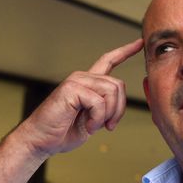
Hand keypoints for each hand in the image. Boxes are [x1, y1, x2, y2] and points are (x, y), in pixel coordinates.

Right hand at [14, 38, 143, 158]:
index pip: (109, 60)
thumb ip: (107, 107)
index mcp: (89, 83)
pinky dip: (97, 118)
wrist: (41, 140)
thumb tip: (119, 103)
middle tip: (108, 125)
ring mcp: (76, 81)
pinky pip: (99, 102)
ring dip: (107, 115)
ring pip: (111, 92)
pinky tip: (87, 125)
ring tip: (93, 125)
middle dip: (119, 109)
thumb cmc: (64, 131)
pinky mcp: (71, 88)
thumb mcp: (94, 119)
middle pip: (118, 85)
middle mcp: (83, 78)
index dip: (126, 51)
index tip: (140, 42)